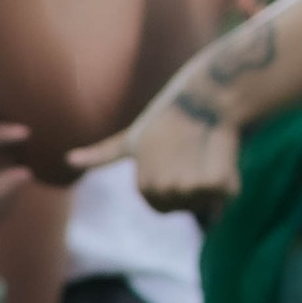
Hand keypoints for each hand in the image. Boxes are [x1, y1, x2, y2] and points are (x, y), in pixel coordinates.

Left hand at [73, 80, 241, 215]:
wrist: (205, 94)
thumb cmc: (169, 115)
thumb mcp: (132, 137)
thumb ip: (104, 154)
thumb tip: (69, 160)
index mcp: (143, 186)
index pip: (163, 208)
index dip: (176, 185)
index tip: (177, 159)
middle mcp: (162, 191)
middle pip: (187, 207)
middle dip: (195, 186)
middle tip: (194, 153)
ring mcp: (187, 187)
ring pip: (209, 202)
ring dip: (214, 181)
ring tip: (206, 150)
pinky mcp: (213, 182)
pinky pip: (228, 193)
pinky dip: (232, 179)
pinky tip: (222, 154)